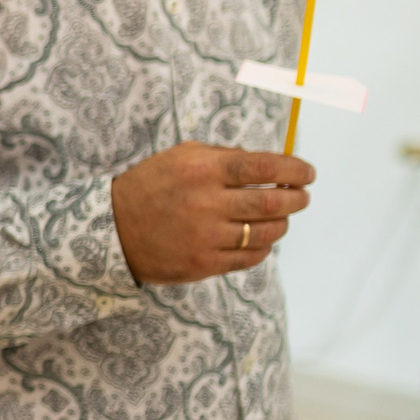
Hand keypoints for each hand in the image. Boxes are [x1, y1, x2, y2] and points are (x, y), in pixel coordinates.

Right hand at [110, 143, 314, 284]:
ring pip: (268, 232)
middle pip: (274, 201)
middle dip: (298, 198)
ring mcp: (206, 236)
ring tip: (280, 217)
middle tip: (302, 196)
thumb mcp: (181, 157)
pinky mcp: (204, 264)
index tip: (307, 173)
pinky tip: (259, 237)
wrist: (111, 229)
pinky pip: (252, 256)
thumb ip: (225, 156)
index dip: (295, 169)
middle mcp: (206, 202)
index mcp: (202, 169)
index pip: (265, 166)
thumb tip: (273, 165)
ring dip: (283, 223)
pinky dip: (264, 246)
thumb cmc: (151, 187)